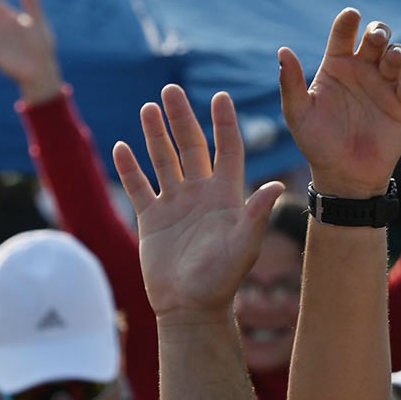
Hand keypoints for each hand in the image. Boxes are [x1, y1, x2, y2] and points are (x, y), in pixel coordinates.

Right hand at [113, 85, 285, 319]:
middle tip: (171, 92)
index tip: (220, 96)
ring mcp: (175, 205)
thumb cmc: (222, 279)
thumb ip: (256, 215)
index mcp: (226, 195)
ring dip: (155, 135)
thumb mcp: (245, 245)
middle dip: (181, 118)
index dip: (223, 124)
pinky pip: (139, 188)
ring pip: (163, 161)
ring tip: (147, 109)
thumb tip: (278, 186)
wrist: (190, 307)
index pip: (226, 149)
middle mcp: (201, 193)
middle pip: (190, 147)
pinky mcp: (151, 220)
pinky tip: (122, 147)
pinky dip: (130, 169)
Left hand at [277, 10, 400, 198]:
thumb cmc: (316, 143)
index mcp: (336, 67)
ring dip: (397, 53)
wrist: (343, 176)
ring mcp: (383, 86)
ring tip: (392, 59)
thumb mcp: (298, 114)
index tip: (351, 15)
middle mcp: (361, 71)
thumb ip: (290, 83)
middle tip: (376, 38)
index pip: (343, 36)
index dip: (347, 22)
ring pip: (397, 56)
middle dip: (379, 31)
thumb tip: (282, 51)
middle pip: (376, 39)